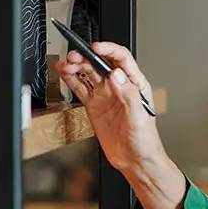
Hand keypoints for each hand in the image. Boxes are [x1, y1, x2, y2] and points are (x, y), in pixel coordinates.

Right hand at [56, 42, 162, 173]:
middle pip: (101, 63)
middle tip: (74, 57)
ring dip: (77, 66)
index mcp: (135, 85)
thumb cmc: (144, 141)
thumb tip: (117, 75)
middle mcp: (119, 87)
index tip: (95, 48)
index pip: (121, 60)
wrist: (135, 160)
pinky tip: (63, 72)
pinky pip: (81, 88)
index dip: (108, 50)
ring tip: (66, 64)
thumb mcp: (140, 118)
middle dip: (87, 57)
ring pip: (89, 73)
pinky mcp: (94, 105)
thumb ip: (129, 95)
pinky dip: (71, 79)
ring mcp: (105, 95)